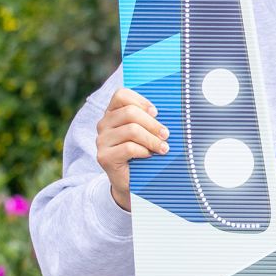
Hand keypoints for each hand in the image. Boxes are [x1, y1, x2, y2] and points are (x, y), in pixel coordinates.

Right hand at [95, 88, 168, 210]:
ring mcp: (102, 140)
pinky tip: (149, 155)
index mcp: (113, 113)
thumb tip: (173, 108)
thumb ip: (151, 118)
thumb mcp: (147, 131)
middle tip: (166, 134)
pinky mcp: (104, 156)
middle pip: (129, 112)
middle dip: (153, 123)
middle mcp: (104, 124)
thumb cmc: (143, 150)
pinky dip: (143, 151)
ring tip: (163, 148)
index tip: (156, 113)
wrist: (130, 180)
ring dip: (152, 139)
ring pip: (131, 130)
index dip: (141, 101)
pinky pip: (128, 148)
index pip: (121, 95)